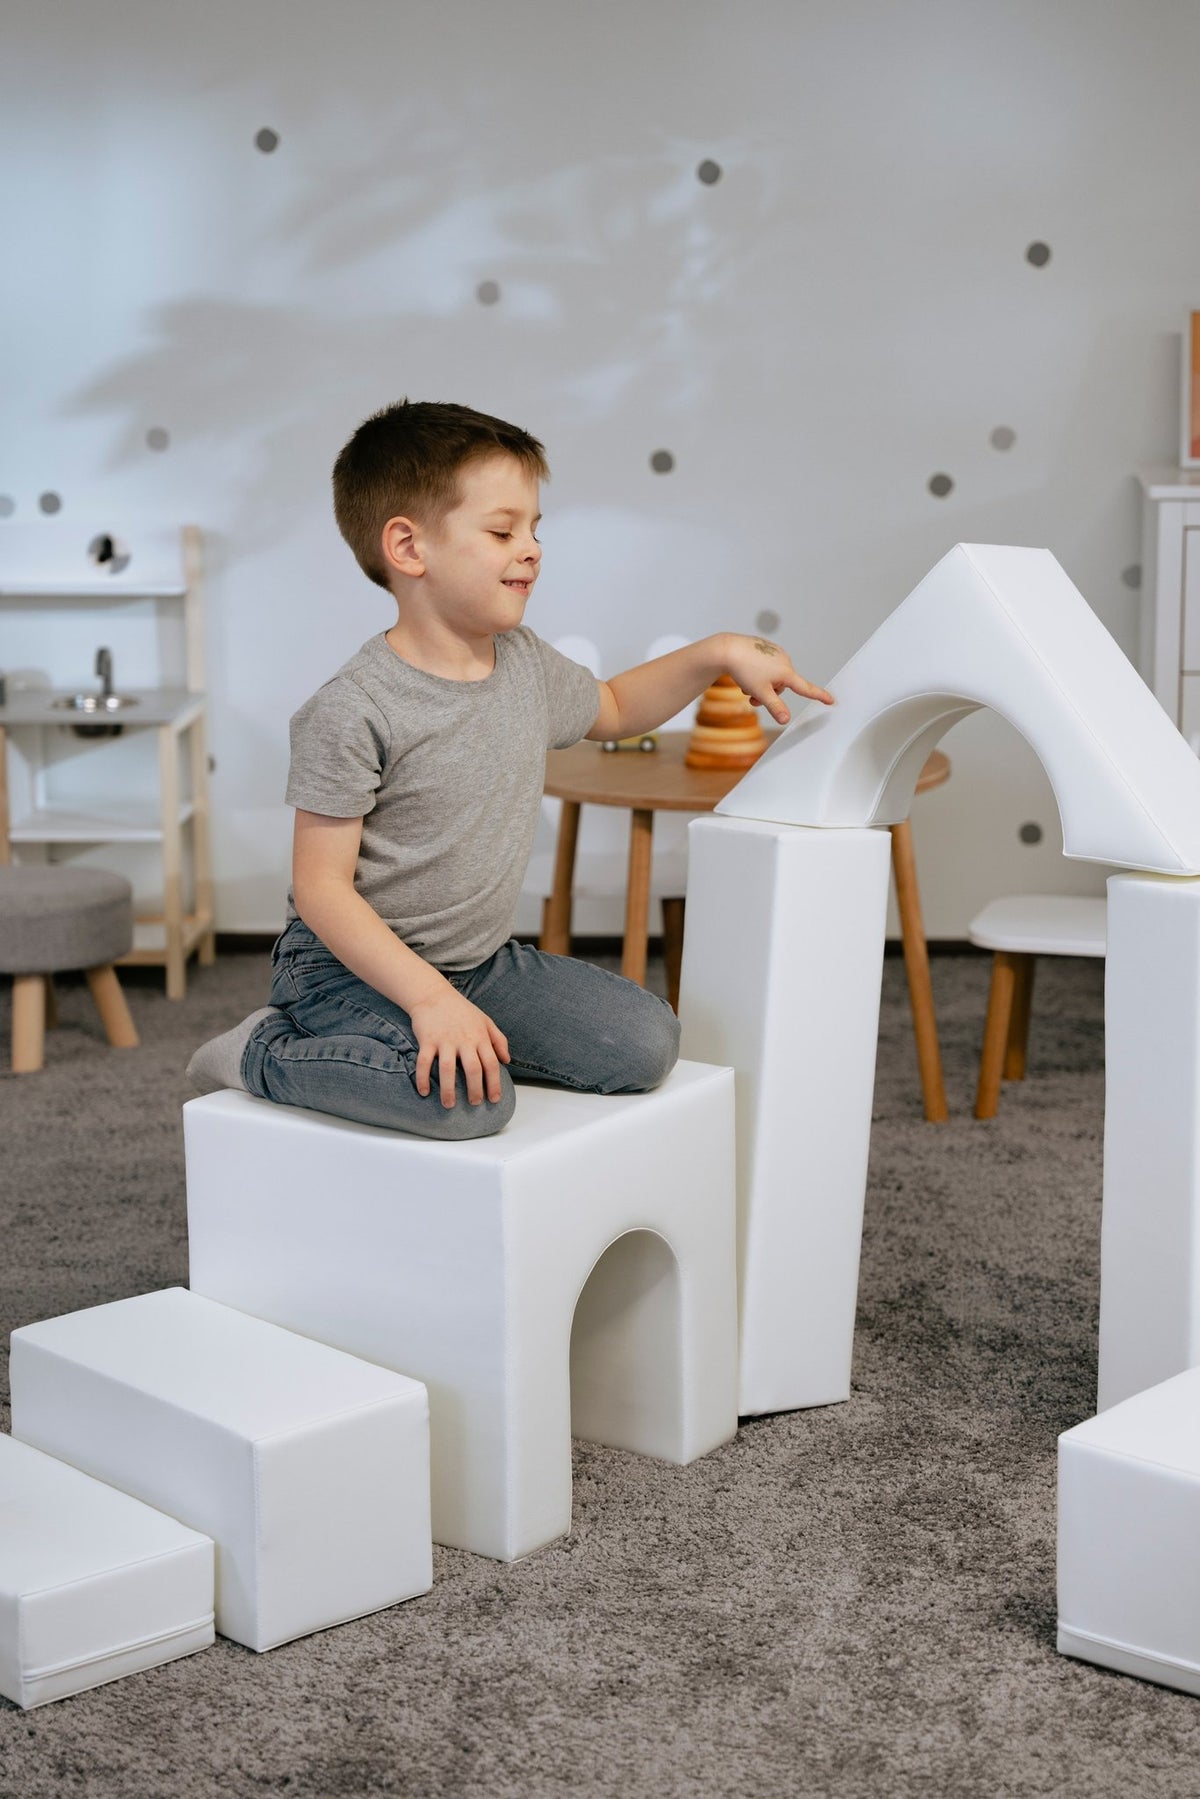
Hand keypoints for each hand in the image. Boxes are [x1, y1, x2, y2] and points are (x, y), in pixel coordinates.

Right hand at [409, 985, 510, 1107]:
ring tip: (449, 1105)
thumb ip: (498, 1040)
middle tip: (474, 1104)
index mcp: (480, 1037)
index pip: (491, 1063)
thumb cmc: (461, 1010)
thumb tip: (507, 1060)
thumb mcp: (485, 1021)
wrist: (434, 995)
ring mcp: (444, 1040)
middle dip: (475, 1090)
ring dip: (449, 1090)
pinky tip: (424, 1092)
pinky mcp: (427, 1040)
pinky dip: (423, 1078)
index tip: (494, 1099)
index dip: (494, 1083)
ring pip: (448, 1069)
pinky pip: (424, 1062)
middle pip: (473, 1069)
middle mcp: (464, 1040)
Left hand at [719, 633, 833, 726]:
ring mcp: (776, 653)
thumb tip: (786, 720)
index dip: (819, 696)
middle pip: (782, 686)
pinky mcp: (766, 647)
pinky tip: (746, 669)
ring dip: (761, 684)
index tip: (831, 700)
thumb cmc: (744, 670)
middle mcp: (784, 660)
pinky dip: (758, 672)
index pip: (806, 688)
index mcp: (786, 672)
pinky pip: (766, 666)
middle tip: (751, 697)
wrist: (727, 650)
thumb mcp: (760, 693)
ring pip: (772, 677)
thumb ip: (775, 707)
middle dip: (769, 693)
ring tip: (745, 683)